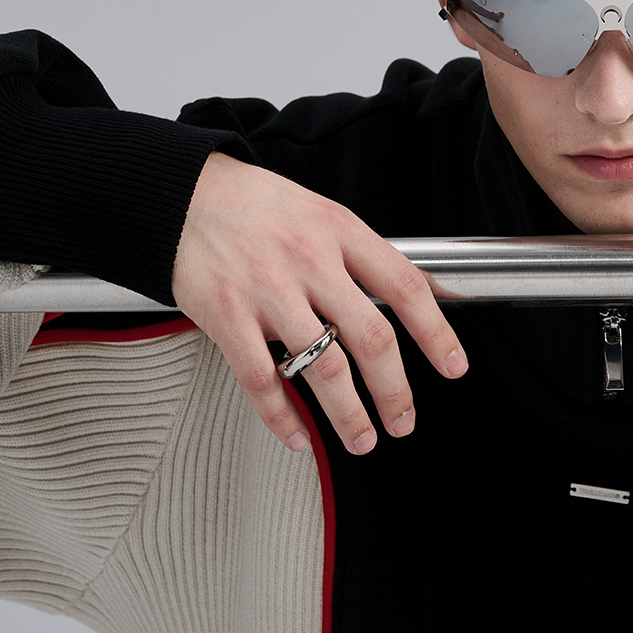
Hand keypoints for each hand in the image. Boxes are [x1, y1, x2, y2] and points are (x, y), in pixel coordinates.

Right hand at [171, 153, 467, 455]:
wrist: (179, 194)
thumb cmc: (252, 206)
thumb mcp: (319, 212)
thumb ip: (357, 255)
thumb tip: (404, 300)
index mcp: (340, 232)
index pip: (405, 287)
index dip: (436, 333)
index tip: (453, 366)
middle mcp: (310, 261)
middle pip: (372, 338)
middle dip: (395, 392)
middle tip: (403, 421)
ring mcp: (268, 291)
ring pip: (324, 368)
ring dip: (349, 415)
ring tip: (362, 439)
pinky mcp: (227, 316)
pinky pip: (263, 380)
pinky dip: (284, 417)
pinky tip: (298, 435)